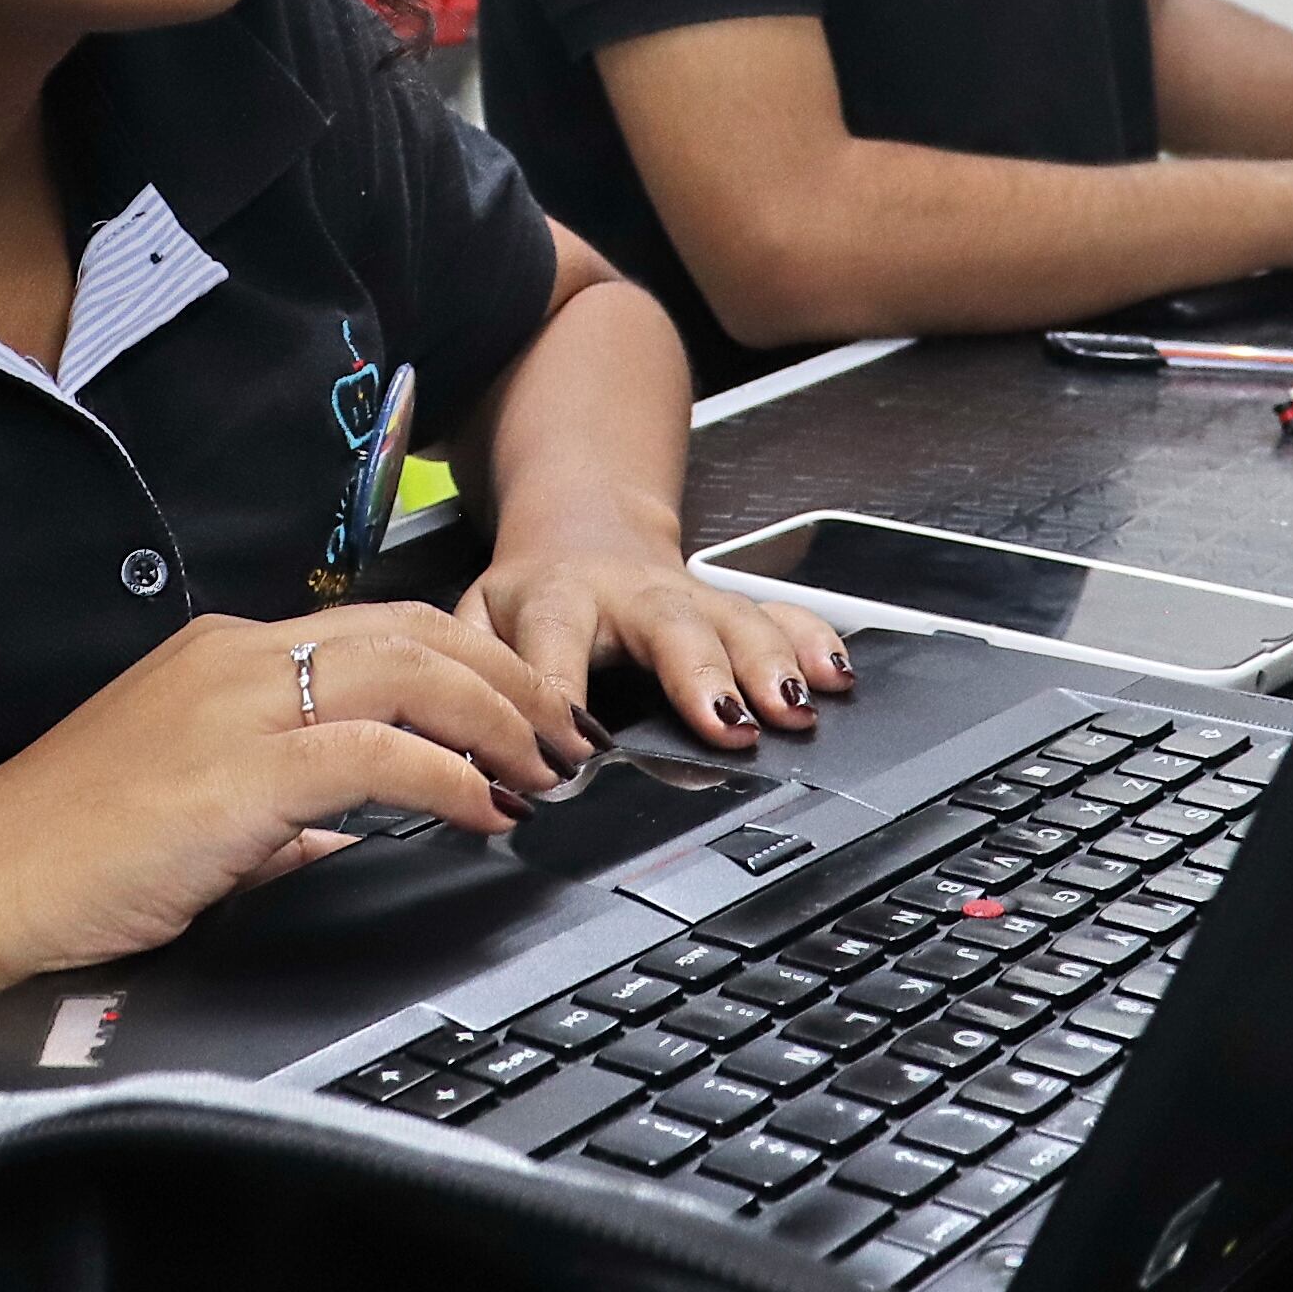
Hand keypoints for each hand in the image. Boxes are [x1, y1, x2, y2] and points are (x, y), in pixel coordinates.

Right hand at [0, 604, 593, 981]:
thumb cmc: (66, 855)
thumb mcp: (190, 815)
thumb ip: (275, 812)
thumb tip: (346, 830)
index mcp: (225, 657)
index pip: (380, 629)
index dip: (471, 664)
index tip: (524, 715)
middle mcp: (236, 658)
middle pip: (414, 631)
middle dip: (509, 680)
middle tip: (564, 738)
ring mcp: (234, 707)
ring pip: (409, 672)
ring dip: (499, 720)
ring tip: (544, 771)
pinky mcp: (234, 773)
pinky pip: (374, 753)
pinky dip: (449, 777)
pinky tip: (484, 809)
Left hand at [460, 541, 850, 748]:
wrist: (580, 532)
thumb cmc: (528, 600)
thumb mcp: (475, 626)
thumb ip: (469, 680)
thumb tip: (456, 752)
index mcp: (553, 598)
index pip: (553, 647)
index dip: (562, 698)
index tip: (572, 760)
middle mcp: (628, 593)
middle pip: (667, 626)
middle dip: (701, 675)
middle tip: (726, 726)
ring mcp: (688, 596)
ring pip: (733, 619)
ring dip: (769, 663)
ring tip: (794, 708)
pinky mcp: (731, 602)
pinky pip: (780, 614)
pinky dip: (814, 641)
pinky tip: (836, 674)